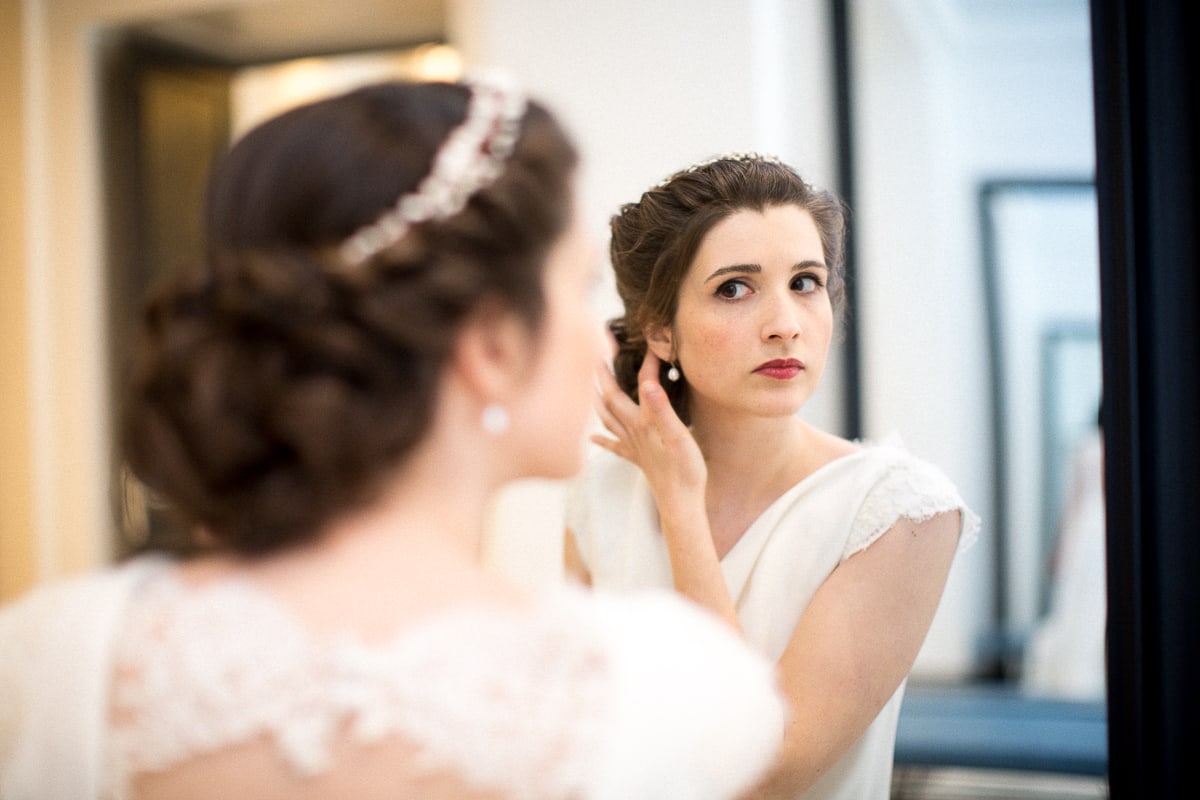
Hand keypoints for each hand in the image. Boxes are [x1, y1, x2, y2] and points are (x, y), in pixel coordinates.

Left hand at [592, 351, 706, 506]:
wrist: (681, 504)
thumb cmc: (685, 472)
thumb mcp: (680, 437)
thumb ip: (662, 409)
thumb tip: (647, 384)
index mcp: (644, 421)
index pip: (643, 381)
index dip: (647, 360)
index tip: (651, 341)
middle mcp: (634, 430)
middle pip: (611, 396)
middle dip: (603, 372)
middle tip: (597, 349)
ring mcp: (633, 445)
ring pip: (607, 416)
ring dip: (597, 397)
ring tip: (589, 383)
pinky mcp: (637, 458)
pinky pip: (613, 445)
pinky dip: (601, 437)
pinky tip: (592, 436)